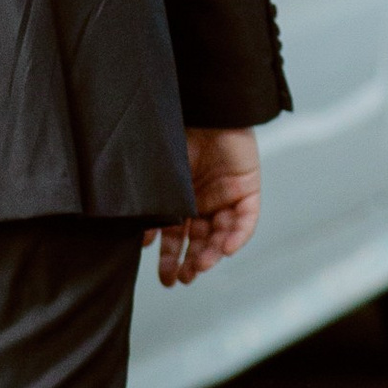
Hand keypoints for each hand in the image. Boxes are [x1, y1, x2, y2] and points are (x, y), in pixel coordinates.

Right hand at [147, 127, 260, 285]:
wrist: (202, 107)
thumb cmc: (174, 135)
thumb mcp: (157, 176)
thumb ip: (152, 207)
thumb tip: (141, 241)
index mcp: (180, 199)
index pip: (176, 236)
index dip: (170, 258)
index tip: (164, 279)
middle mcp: (203, 202)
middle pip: (199, 240)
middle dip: (190, 262)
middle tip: (180, 279)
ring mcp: (226, 196)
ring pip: (222, 234)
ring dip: (211, 253)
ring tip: (199, 266)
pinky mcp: (247, 188)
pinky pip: (246, 219)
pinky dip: (237, 236)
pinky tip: (225, 249)